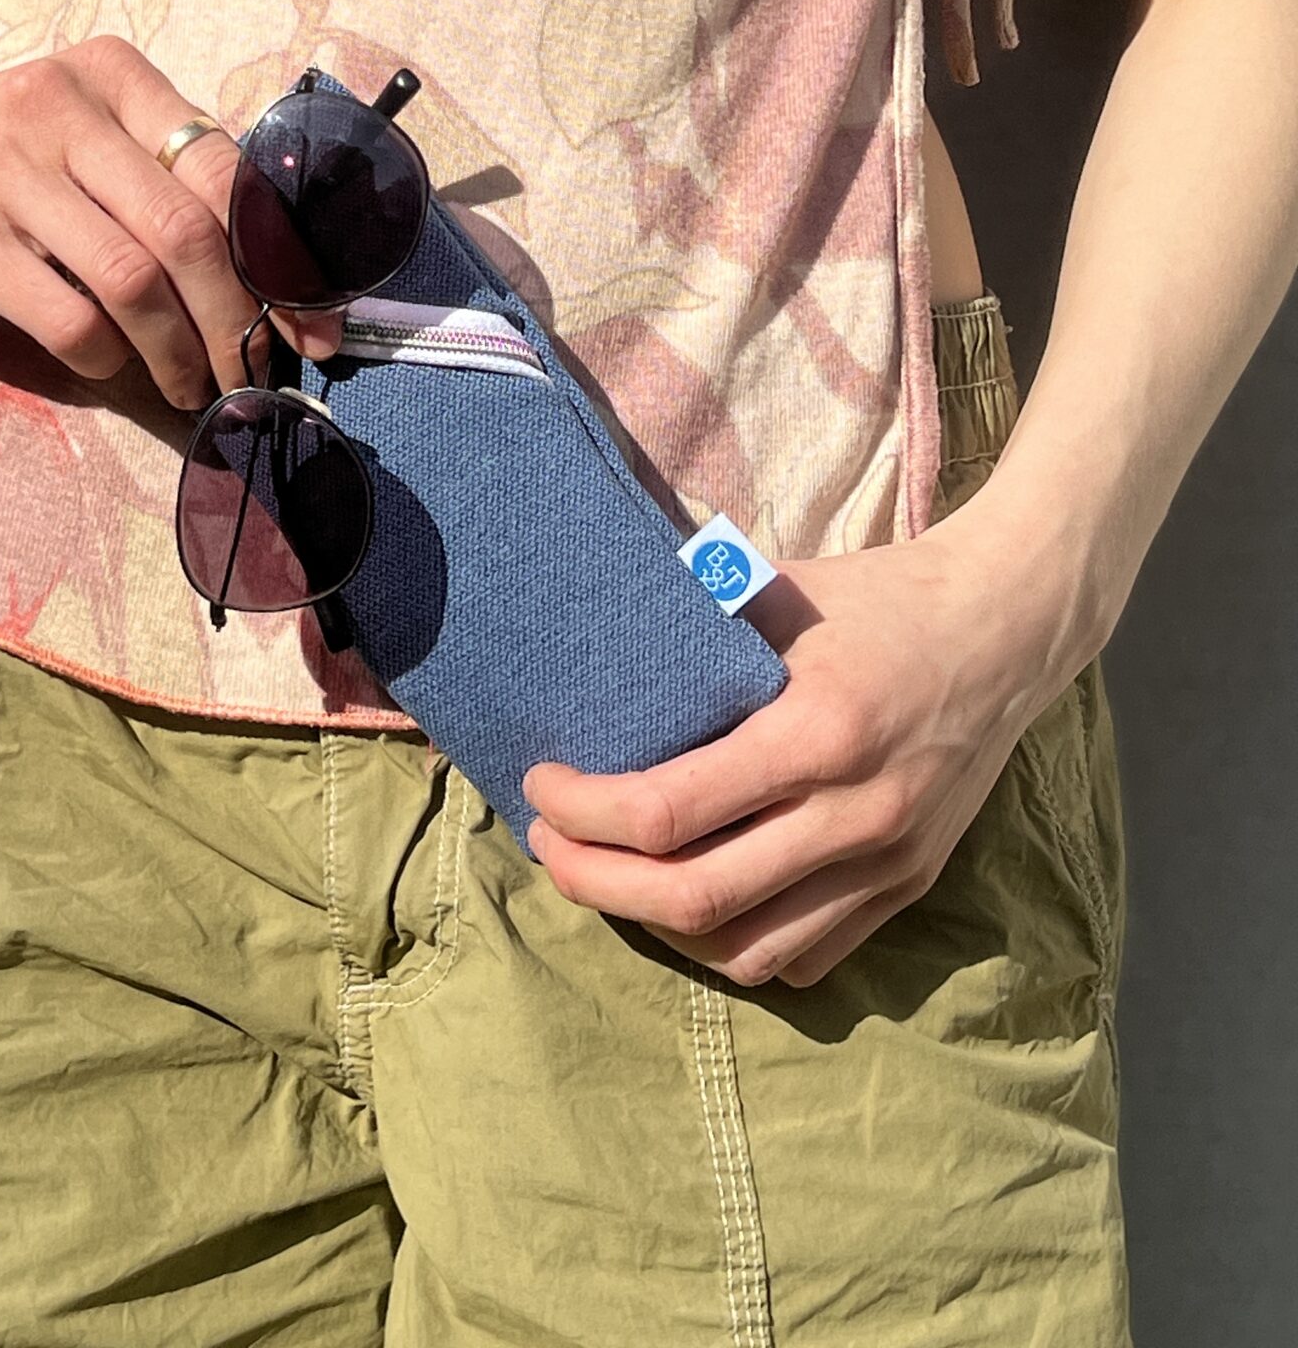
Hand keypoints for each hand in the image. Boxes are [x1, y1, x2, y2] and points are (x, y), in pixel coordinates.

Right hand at [0, 29, 342, 409]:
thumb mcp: (74, 132)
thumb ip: (155, 180)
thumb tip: (271, 284)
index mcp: (111, 75)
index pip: (224, 167)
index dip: (281, 258)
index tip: (312, 325)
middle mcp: (63, 108)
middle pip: (188, 231)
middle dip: (238, 320)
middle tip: (253, 373)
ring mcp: (8, 171)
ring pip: (134, 279)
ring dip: (178, 351)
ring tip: (193, 385)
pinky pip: (68, 316)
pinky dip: (107, 356)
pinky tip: (113, 367)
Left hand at [519, 501, 1088, 986]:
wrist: (1008, 626)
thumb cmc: (880, 598)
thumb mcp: (780, 592)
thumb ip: (695, 622)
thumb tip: (590, 636)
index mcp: (815, 732)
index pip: (672, 811)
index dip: (588, 814)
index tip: (543, 785)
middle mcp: (854, 813)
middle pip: (695, 899)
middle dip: (597, 884)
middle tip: (548, 847)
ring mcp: (887, 862)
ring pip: (747, 951)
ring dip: (659, 929)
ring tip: (610, 879)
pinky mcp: (909, 887)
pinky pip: (805, 957)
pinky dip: (735, 947)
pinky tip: (694, 905)